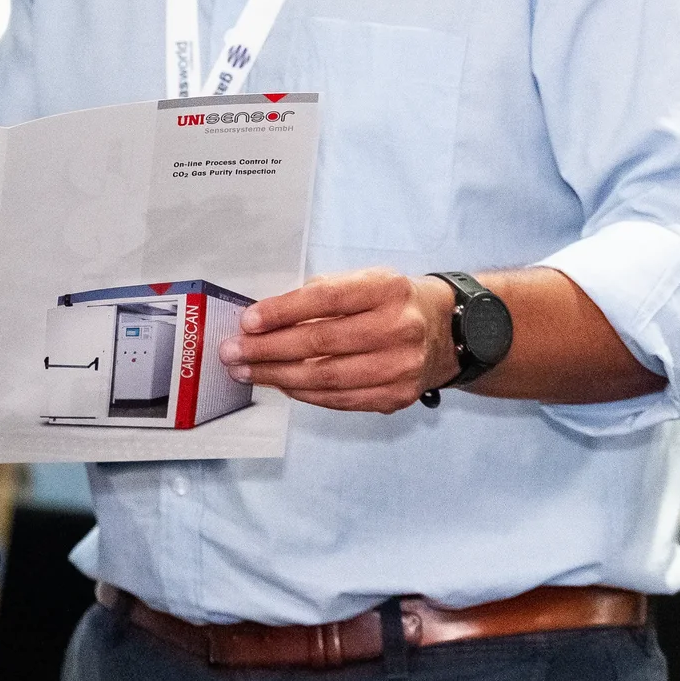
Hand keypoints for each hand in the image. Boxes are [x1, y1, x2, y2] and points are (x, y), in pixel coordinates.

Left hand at [218, 269, 455, 411]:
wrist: (447, 333)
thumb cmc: (391, 302)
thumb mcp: (365, 281)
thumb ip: (321, 295)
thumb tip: (265, 319)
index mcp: (387, 290)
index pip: (325, 300)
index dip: (281, 311)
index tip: (247, 321)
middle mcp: (398, 329)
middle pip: (320, 342)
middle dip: (267, 349)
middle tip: (232, 352)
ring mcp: (400, 368)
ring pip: (325, 377)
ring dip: (277, 376)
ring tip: (245, 371)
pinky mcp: (396, 397)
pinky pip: (339, 399)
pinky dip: (303, 393)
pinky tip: (280, 384)